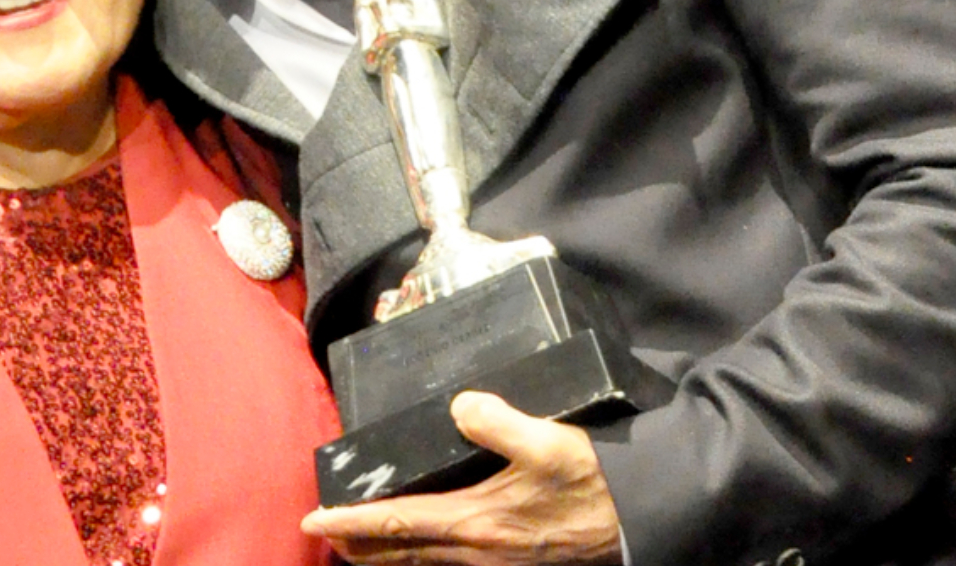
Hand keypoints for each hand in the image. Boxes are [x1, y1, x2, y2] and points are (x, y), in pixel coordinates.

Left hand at [300, 392, 622, 564]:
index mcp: (476, 521)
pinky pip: (454, 565)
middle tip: (325, 535)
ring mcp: (497, 563)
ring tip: (361, 545)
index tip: (314, 519)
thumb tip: (460, 405)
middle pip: (403, 554)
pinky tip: (427, 548)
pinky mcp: (516, 563)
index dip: (352, 522)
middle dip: (360, 547)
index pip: (398, 524)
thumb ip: (500, 421)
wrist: (642, 520)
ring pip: (426, 564)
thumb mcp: (550, 441)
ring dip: (388, 556)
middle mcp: (478, 551)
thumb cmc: (595, 479)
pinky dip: (425, 559)